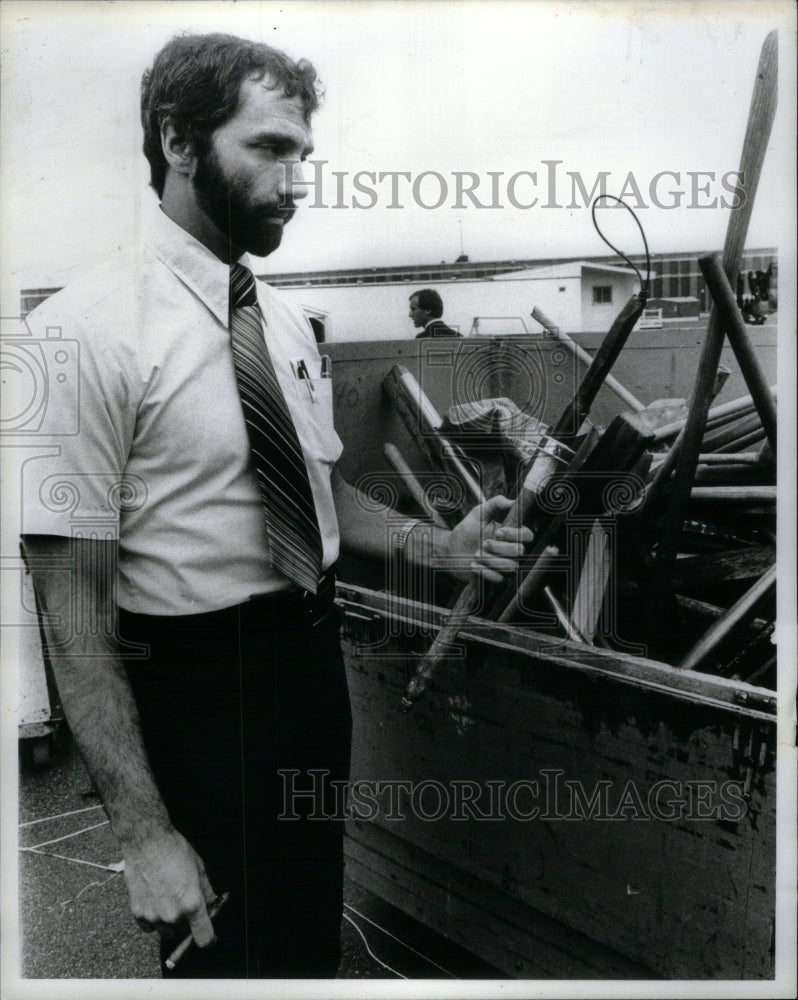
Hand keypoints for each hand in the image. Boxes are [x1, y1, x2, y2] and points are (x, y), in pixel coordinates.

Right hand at [122, 827, 217, 947]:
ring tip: (168, 899)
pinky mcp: (138, 912)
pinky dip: (153, 919)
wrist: (147, 842)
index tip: (209, 937)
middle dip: (189, 922)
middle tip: (185, 902)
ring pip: (166, 931)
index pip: (204, 938)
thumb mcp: (199, 867)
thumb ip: (207, 891)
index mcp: (192, 904)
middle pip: (185, 932)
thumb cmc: (175, 850)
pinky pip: (149, 927)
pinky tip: (155, 901)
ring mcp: (153, 915)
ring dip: (170, 922)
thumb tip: (212, 904)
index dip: (208, 939)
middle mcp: (173, 915)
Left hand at [447, 495, 532, 582]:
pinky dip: (484, 571)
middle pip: (520, 551)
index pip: (527, 535)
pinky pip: (499, 579)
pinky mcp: (498, 579)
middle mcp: (513, 551)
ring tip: (476, 554)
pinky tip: (473, 565)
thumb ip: (495, 504)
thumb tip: (512, 501)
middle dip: (499, 547)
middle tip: (483, 543)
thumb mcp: (479, 513)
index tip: (498, 532)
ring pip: (510, 566)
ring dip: (490, 560)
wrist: (451, 550)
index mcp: (512, 534)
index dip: (515, 534)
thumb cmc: (467, 530)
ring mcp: (507, 566)